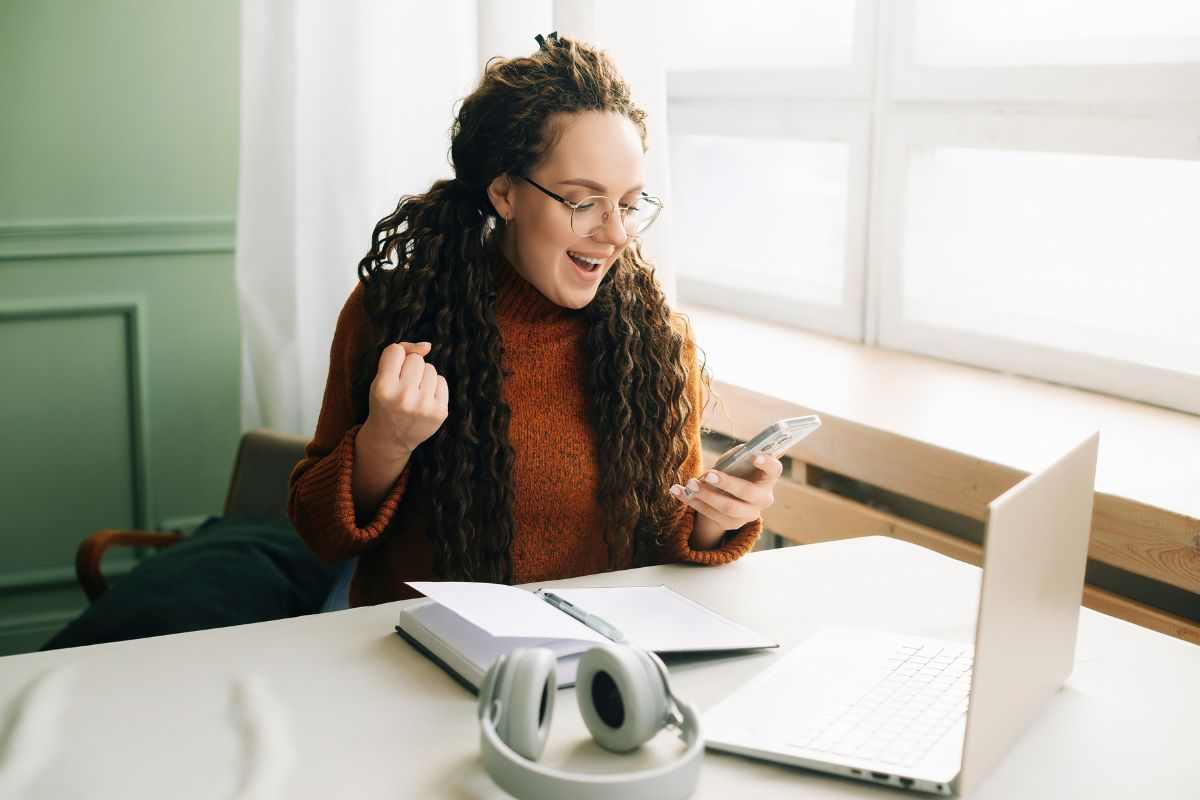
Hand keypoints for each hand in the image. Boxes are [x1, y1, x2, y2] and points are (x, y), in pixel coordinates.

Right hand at [359, 341, 448, 460]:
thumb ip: (398, 354)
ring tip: (413, 394)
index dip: (395, 359)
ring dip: (423, 377)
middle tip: (402, 386)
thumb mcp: (380, 378)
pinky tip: (424, 399)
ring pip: (431, 368)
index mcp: (383, 388)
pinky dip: (434, 386)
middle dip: (410, 368)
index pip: (395, 351)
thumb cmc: (385, 402)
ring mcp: (424, 406)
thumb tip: (427, 346)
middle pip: (416, 359)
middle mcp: (404, 397)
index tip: (391, 374)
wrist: (391, 439)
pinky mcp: (440, 412)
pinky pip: (442, 380)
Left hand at [670, 447, 782, 532]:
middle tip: (708, 474)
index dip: (767, 463)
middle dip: (727, 483)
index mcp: (768, 478)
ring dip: (706, 495)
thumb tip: (733, 458)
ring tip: (690, 484)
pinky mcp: (730, 524)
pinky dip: (691, 501)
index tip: (755, 456)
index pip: (774, 470)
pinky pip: (710, 514)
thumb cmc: (736, 471)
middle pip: (747, 493)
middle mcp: (763, 499)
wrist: (730, 496)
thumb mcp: (738, 462)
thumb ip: (737, 457)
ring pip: (727, 508)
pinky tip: (677, 491)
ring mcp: (748, 514)